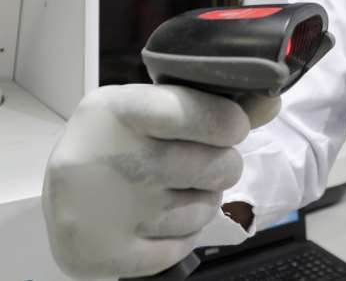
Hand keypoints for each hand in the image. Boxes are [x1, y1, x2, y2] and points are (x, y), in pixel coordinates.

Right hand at [42, 85, 279, 278]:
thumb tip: (269, 105)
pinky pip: (180, 248)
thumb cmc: (119, 142)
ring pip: (201, 211)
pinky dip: (182, 236)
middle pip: (211, 167)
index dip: (227, 122)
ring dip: (203, 202)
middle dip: (223, 166)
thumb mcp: (152, 110)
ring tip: (178, 191)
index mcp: (112, 110)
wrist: (61, 196)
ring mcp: (97, 211)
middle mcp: (101, 159)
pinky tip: (160, 220)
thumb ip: (210, 108)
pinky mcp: (99, 254)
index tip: (234, 126)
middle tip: (207, 165)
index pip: (189, 113)